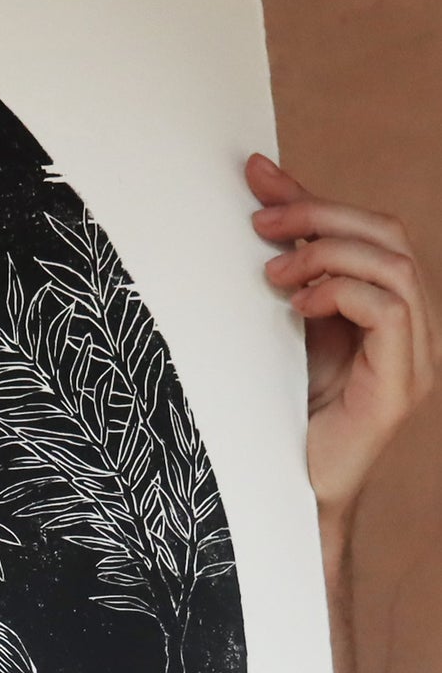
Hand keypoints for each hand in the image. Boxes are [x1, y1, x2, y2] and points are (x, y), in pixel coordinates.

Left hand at [249, 155, 433, 526]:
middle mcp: (413, 327)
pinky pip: (389, 310)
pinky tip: (298, 304)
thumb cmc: (280, 412)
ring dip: (328, 254)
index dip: (318, 196)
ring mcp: (415, 357)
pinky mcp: (401, 386)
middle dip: (322, 215)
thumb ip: (286, 270)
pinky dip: (342, 292)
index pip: (372, 230)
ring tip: (273, 272)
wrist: (288, 494)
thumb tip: (258, 198)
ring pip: (395, 265)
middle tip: (261, 223)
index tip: (257, 178)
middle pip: (390, 235)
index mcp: (389, 308)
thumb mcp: (282, 327)